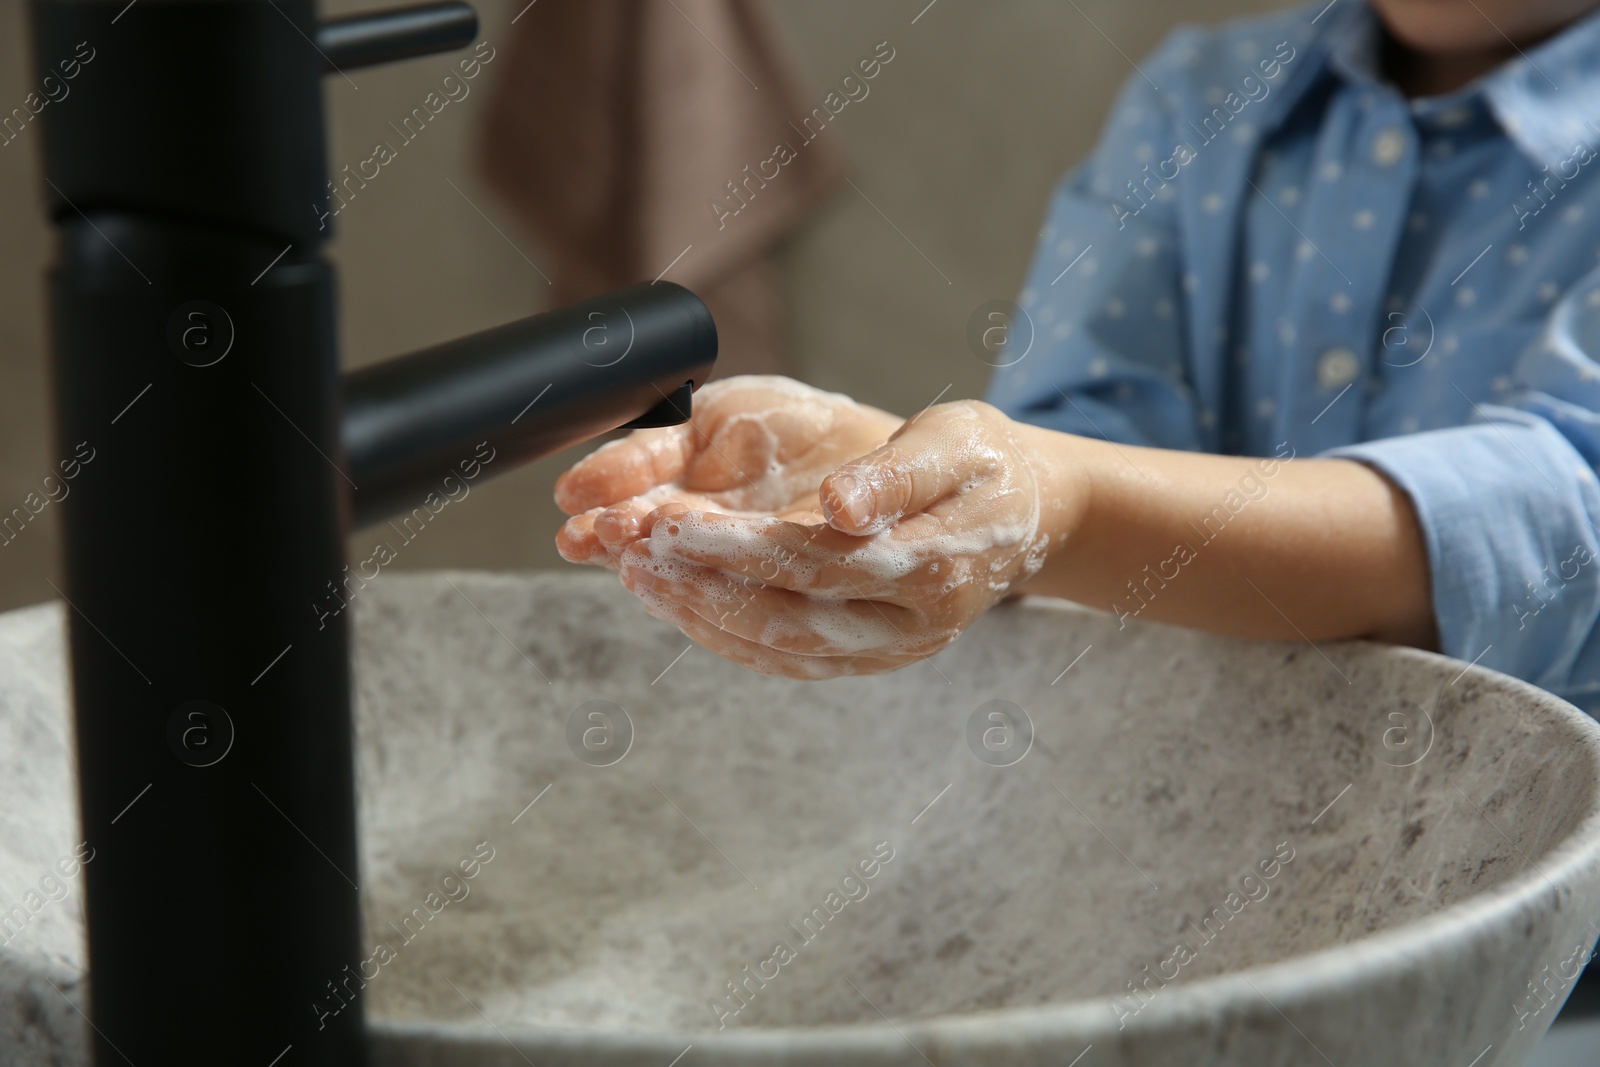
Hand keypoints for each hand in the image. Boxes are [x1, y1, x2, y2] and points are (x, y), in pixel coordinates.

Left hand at [564, 396, 1068, 678]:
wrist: (1025, 516)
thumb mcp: (957, 443)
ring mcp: (883, 652)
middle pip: (785, 615)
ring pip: (774, 644)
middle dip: (697, 583)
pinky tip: (671, 596)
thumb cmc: (986, 466)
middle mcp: (905, 627)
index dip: (738, 547)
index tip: (668, 520)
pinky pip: (779, 654)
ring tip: (629, 568)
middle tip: (625, 546)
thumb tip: (842, 504)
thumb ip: (898, 475)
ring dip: (695, 610)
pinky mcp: (860, 658)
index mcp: (934, 570)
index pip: (816, 563)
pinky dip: (718, 628)